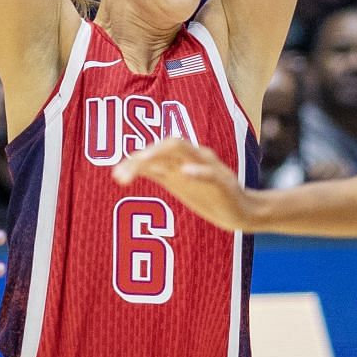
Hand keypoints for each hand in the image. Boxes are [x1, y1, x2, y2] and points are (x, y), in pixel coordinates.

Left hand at [112, 138, 252, 231]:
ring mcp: (209, 167)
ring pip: (184, 149)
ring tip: (141, 162)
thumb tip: (133, 165)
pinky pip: (210, 172)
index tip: (116, 175)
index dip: (134, 160)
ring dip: (160, 153)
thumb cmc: (209, 196)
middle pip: (166, 144)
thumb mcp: (180, 183)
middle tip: (122, 175)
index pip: (156, 150)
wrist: (241, 212)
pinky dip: (197, 171)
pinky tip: (185, 172)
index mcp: (183, 159)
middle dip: (143, 155)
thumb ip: (160, 172)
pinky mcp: (223, 182)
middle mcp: (193, 157)